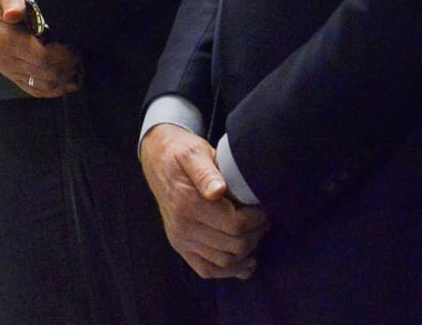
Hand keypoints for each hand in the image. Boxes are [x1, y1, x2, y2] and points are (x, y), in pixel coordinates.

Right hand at [0, 0, 81, 96]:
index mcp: (6, 41)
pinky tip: (68, 78)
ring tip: (77, 64)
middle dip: (68, 65)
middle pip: (46, 74)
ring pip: (45, 87)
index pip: (42, 57)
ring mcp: (9, 71)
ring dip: (65, 78)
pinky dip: (56, 88)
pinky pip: (37, 91)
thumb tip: (13, 14)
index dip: (63, 54)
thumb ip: (13, 1)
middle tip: (78, 51)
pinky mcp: (14, 76)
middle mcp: (6, 60)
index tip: (74, 44)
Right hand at [140, 123, 269, 279]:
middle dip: (256, 234)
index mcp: (187, 202)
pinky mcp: (180, 246)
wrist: (156, 159)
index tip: (264, 209)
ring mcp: (180, 239)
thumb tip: (217, 190)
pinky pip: (207, 270)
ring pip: (224, 262)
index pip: (234, 225)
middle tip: (264, 220)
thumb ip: (205, 171)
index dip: (256, 220)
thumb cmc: (180, 152)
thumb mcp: (193, 152)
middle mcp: (182, 226)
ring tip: (255, 234)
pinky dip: (229, 270)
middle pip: (233, 246)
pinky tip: (244, 260)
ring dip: (246, 252)